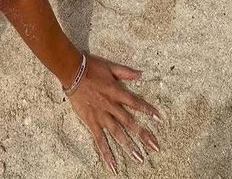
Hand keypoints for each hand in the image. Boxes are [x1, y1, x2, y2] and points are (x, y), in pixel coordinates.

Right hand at [66, 55, 161, 172]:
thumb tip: (140, 74)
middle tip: (155, 147)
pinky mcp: (91, 122)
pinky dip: (106, 153)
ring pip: (117, 133)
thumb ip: (126, 72)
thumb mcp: (111, 66)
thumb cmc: (91, 67)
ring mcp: (101, 116)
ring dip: (129, 146)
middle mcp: (111, 106)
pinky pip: (99, 140)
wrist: (72, 72)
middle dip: (143, 134)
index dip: (148, 110)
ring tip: (139, 158)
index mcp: (117, 92)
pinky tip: (113, 165)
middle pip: (130, 122)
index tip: (159, 119)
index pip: (136, 103)